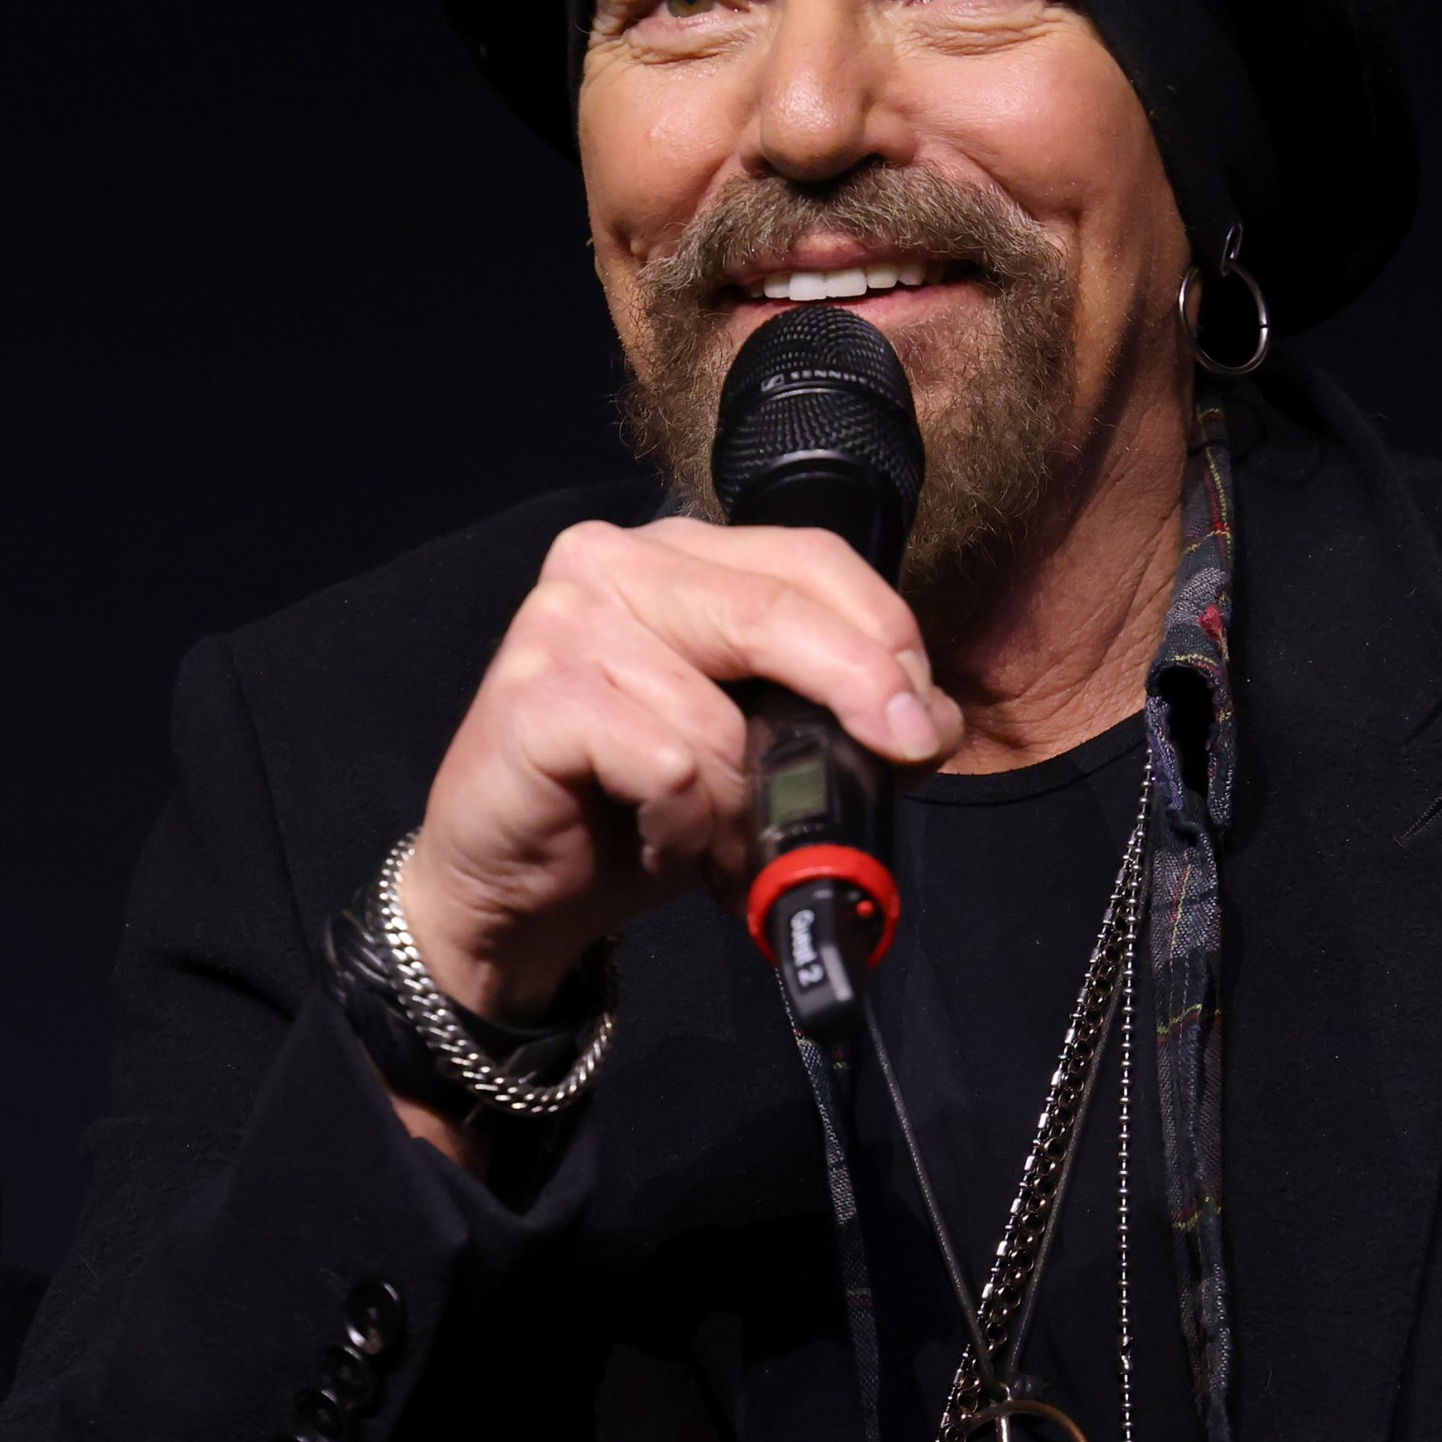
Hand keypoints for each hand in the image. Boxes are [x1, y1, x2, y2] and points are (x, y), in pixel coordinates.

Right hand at [395, 515, 961, 1027]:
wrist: (511, 887)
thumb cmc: (636, 808)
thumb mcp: (758, 753)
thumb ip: (840, 717)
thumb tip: (930, 723)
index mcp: (676, 555)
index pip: (808, 557)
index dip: (884, 634)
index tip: (922, 719)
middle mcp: (613, 562)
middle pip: (776, 611)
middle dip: (858, 691)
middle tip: (899, 758)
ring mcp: (564, 621)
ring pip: (721, 714)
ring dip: (746, 807)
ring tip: (723, 846)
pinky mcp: (535, 696)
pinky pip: (666, 763)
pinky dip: (683, 823)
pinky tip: (658, 839)